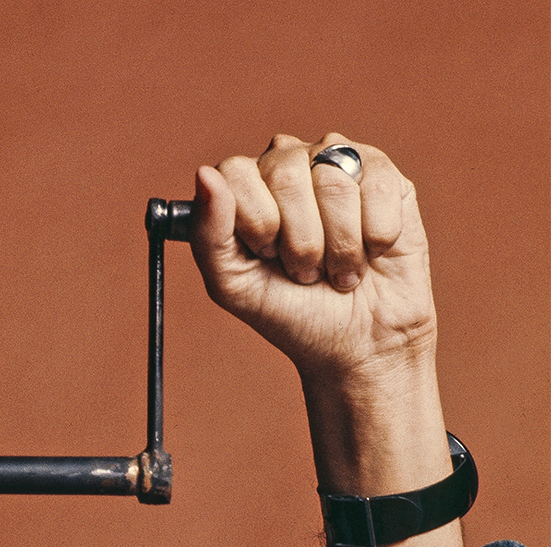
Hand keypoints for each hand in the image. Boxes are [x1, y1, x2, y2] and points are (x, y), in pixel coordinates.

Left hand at [191, 134, 434, 394]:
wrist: (357, 340)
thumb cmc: (290, 310)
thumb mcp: (232, 284)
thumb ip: (207, 232)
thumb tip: (205, 174)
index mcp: (243, 184)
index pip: (235, 172)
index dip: (255, 222)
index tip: (266, 254)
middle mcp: (288, 162)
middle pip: (285, 174)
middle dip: (298, 240)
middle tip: (305, 269)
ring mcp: (337, 162)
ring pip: (333, 181)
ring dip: (338, 244)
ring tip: (337, 267)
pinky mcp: (385, 176)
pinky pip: (378, 188)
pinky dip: (374, 235)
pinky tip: (370, 252)